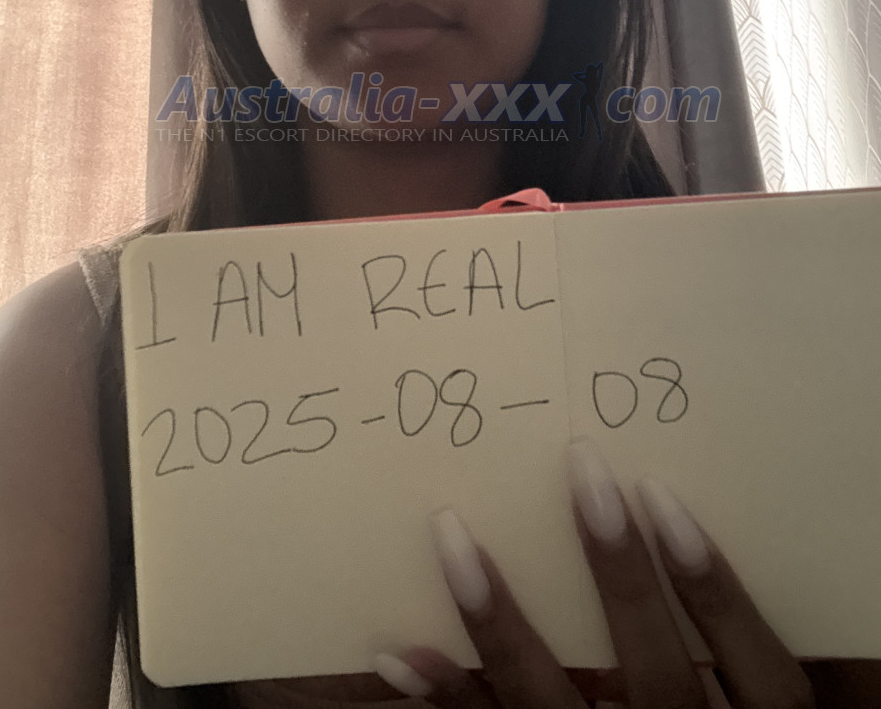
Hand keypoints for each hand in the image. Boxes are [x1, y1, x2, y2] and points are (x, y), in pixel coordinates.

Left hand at [374, 437, 816, 707]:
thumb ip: (743, 662)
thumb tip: (682, 532)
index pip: (753, 664)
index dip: (711, 584)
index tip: (659, 493)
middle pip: (659, 674)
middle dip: (620, 574)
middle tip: (581, 469)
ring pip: (551, 707)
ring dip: (500, 623)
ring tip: (453, 536)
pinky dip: (447, 699)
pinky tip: (400, 653)